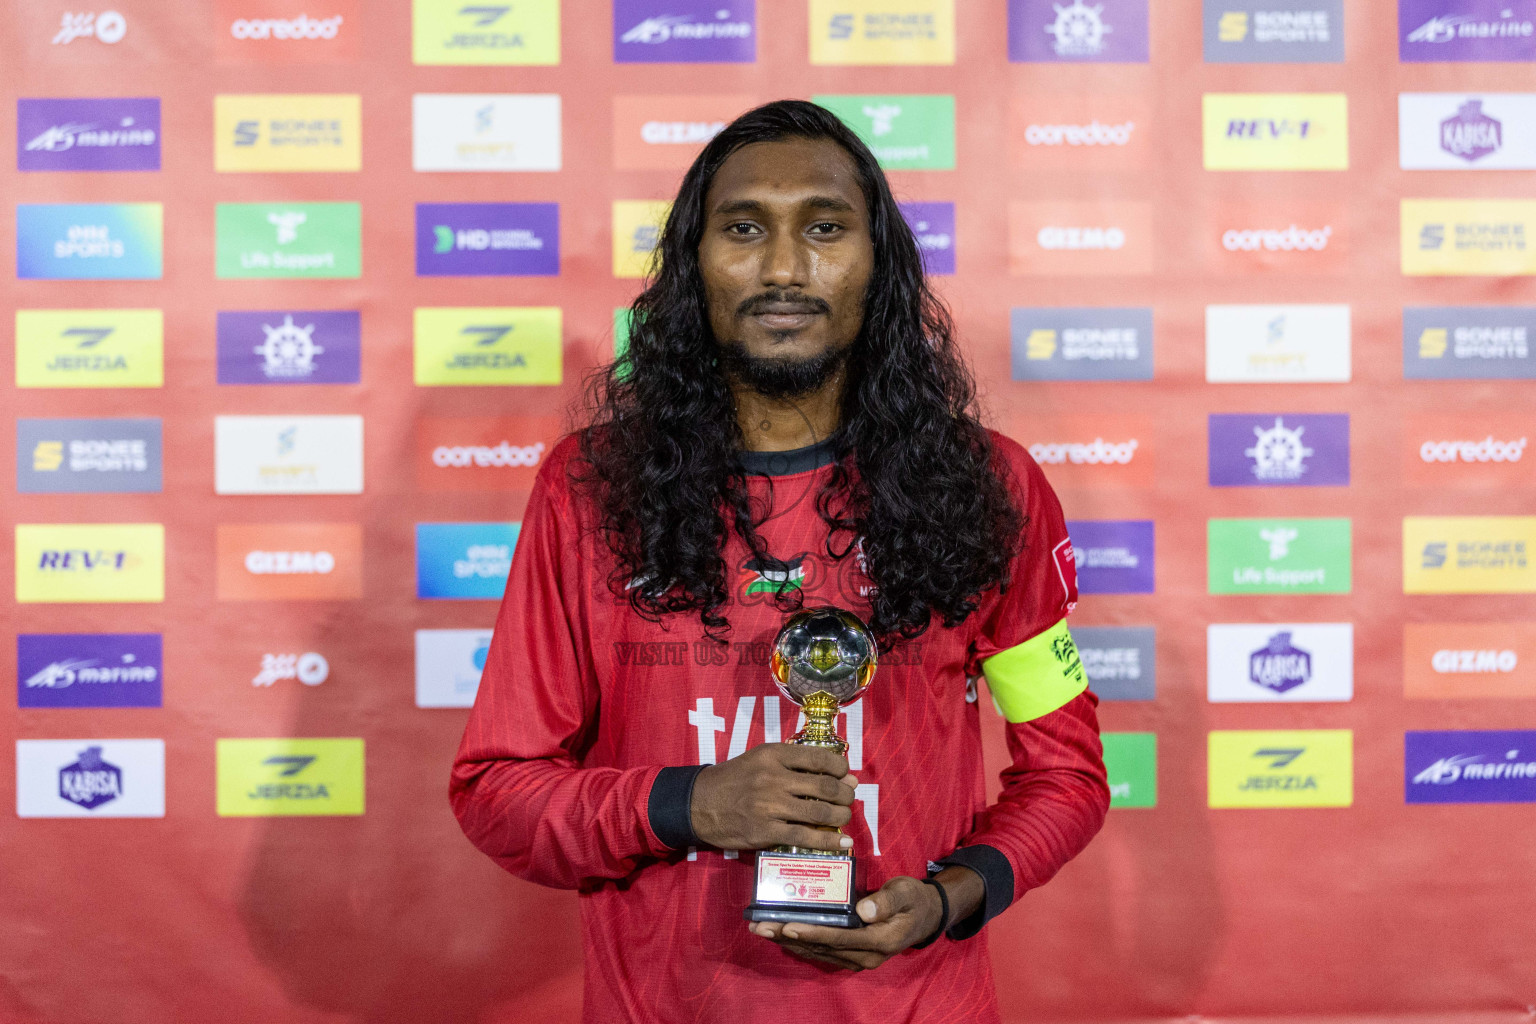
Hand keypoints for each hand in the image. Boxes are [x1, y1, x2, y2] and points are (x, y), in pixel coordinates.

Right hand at [689, 743, 856, 852]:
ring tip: (844, 817)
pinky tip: (843, 843)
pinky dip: (829, 842)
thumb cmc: (733, 779)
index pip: (819, 758)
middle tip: (848, 798)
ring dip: (841, 816)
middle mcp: (773, 778)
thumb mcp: (760, 759)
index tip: (845, 774)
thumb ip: (795, 764)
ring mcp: (769, 806)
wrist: (699, 804)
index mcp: (773, 755)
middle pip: (824, 786)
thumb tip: (840, 775)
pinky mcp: (765, 832)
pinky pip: (805, 837)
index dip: (840, 768)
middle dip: (845, 794)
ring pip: (819, 812)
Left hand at [748, 875, 944, 970]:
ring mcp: (858, 958)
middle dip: (788, 937)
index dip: (813, 933)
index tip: (787, 925)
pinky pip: (822, 951)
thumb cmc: (913, 899)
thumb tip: (863, 911)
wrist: (925, 915)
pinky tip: (780, 934)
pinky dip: (800, 942)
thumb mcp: (905, 892)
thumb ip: (886, 901)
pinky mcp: (852, 954)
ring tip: (761, 929)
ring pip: (818, 952)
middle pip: (822, 948)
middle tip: (759, 927)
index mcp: (880, 941)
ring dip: (788, 941)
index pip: (840, 938)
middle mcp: (866, 956)